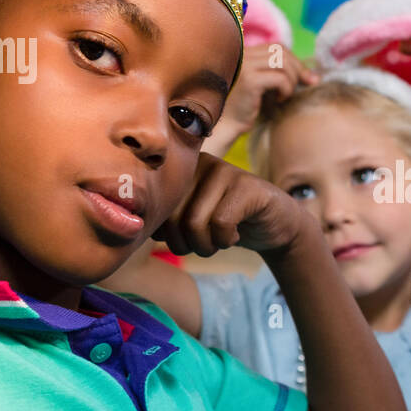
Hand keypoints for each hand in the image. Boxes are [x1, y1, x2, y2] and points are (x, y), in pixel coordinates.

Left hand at [153, 152, 314, 258]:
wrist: (275, 225)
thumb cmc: (227, 224)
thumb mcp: (190, 219)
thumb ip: (165, 219)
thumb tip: (135, 227)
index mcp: (181, 169)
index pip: (156, 209)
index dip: (166, 236)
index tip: (185, 240)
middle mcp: (200, 164)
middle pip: (173, 217)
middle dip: (185, 245)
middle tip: (203, 246)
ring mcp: (225, 171)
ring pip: (195, 223)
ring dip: (206, 246)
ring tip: (219, 242)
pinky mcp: (247, 187)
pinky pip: (221, 225)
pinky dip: (226, 241)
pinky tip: (236, 235)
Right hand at [215, 42, 316, 142]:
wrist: (229, 124)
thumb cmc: (250, 106)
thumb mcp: (268, 85)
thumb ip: (282, 74)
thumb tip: (314, 76)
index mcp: (246, 53)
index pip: (277, 47)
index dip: (294, 60)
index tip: (306, 78)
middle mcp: (243, 54)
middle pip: (281, 51)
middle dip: (299, 69)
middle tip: (307, 85)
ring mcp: (245, 65)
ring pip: (283, 62)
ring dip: (292, 80)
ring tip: (285, 95)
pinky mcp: (249, 80)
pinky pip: (280, 78)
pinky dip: (286, 89)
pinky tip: (279, 100)